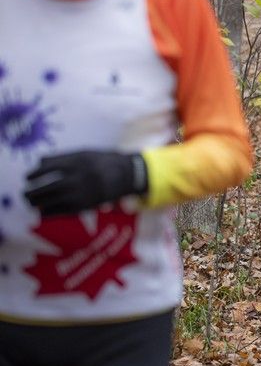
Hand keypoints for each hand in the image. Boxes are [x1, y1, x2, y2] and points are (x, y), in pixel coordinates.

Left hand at [24, 151, 147, 215]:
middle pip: (44, 186)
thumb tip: (40, 163)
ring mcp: (80, 192)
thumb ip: (63, 157)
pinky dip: (49, 212)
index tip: (28, 177)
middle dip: (31, 192)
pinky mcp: (85, 205)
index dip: (33, 173)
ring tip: (32, 203)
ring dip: (37, 203)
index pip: (45, 168)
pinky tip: (44, 211)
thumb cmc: (104, 161)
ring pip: (50, 200)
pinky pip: (60, 211)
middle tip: (26, 193)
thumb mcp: (85, 153)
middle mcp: (76, 177)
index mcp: (75, 161)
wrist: (128, 175)